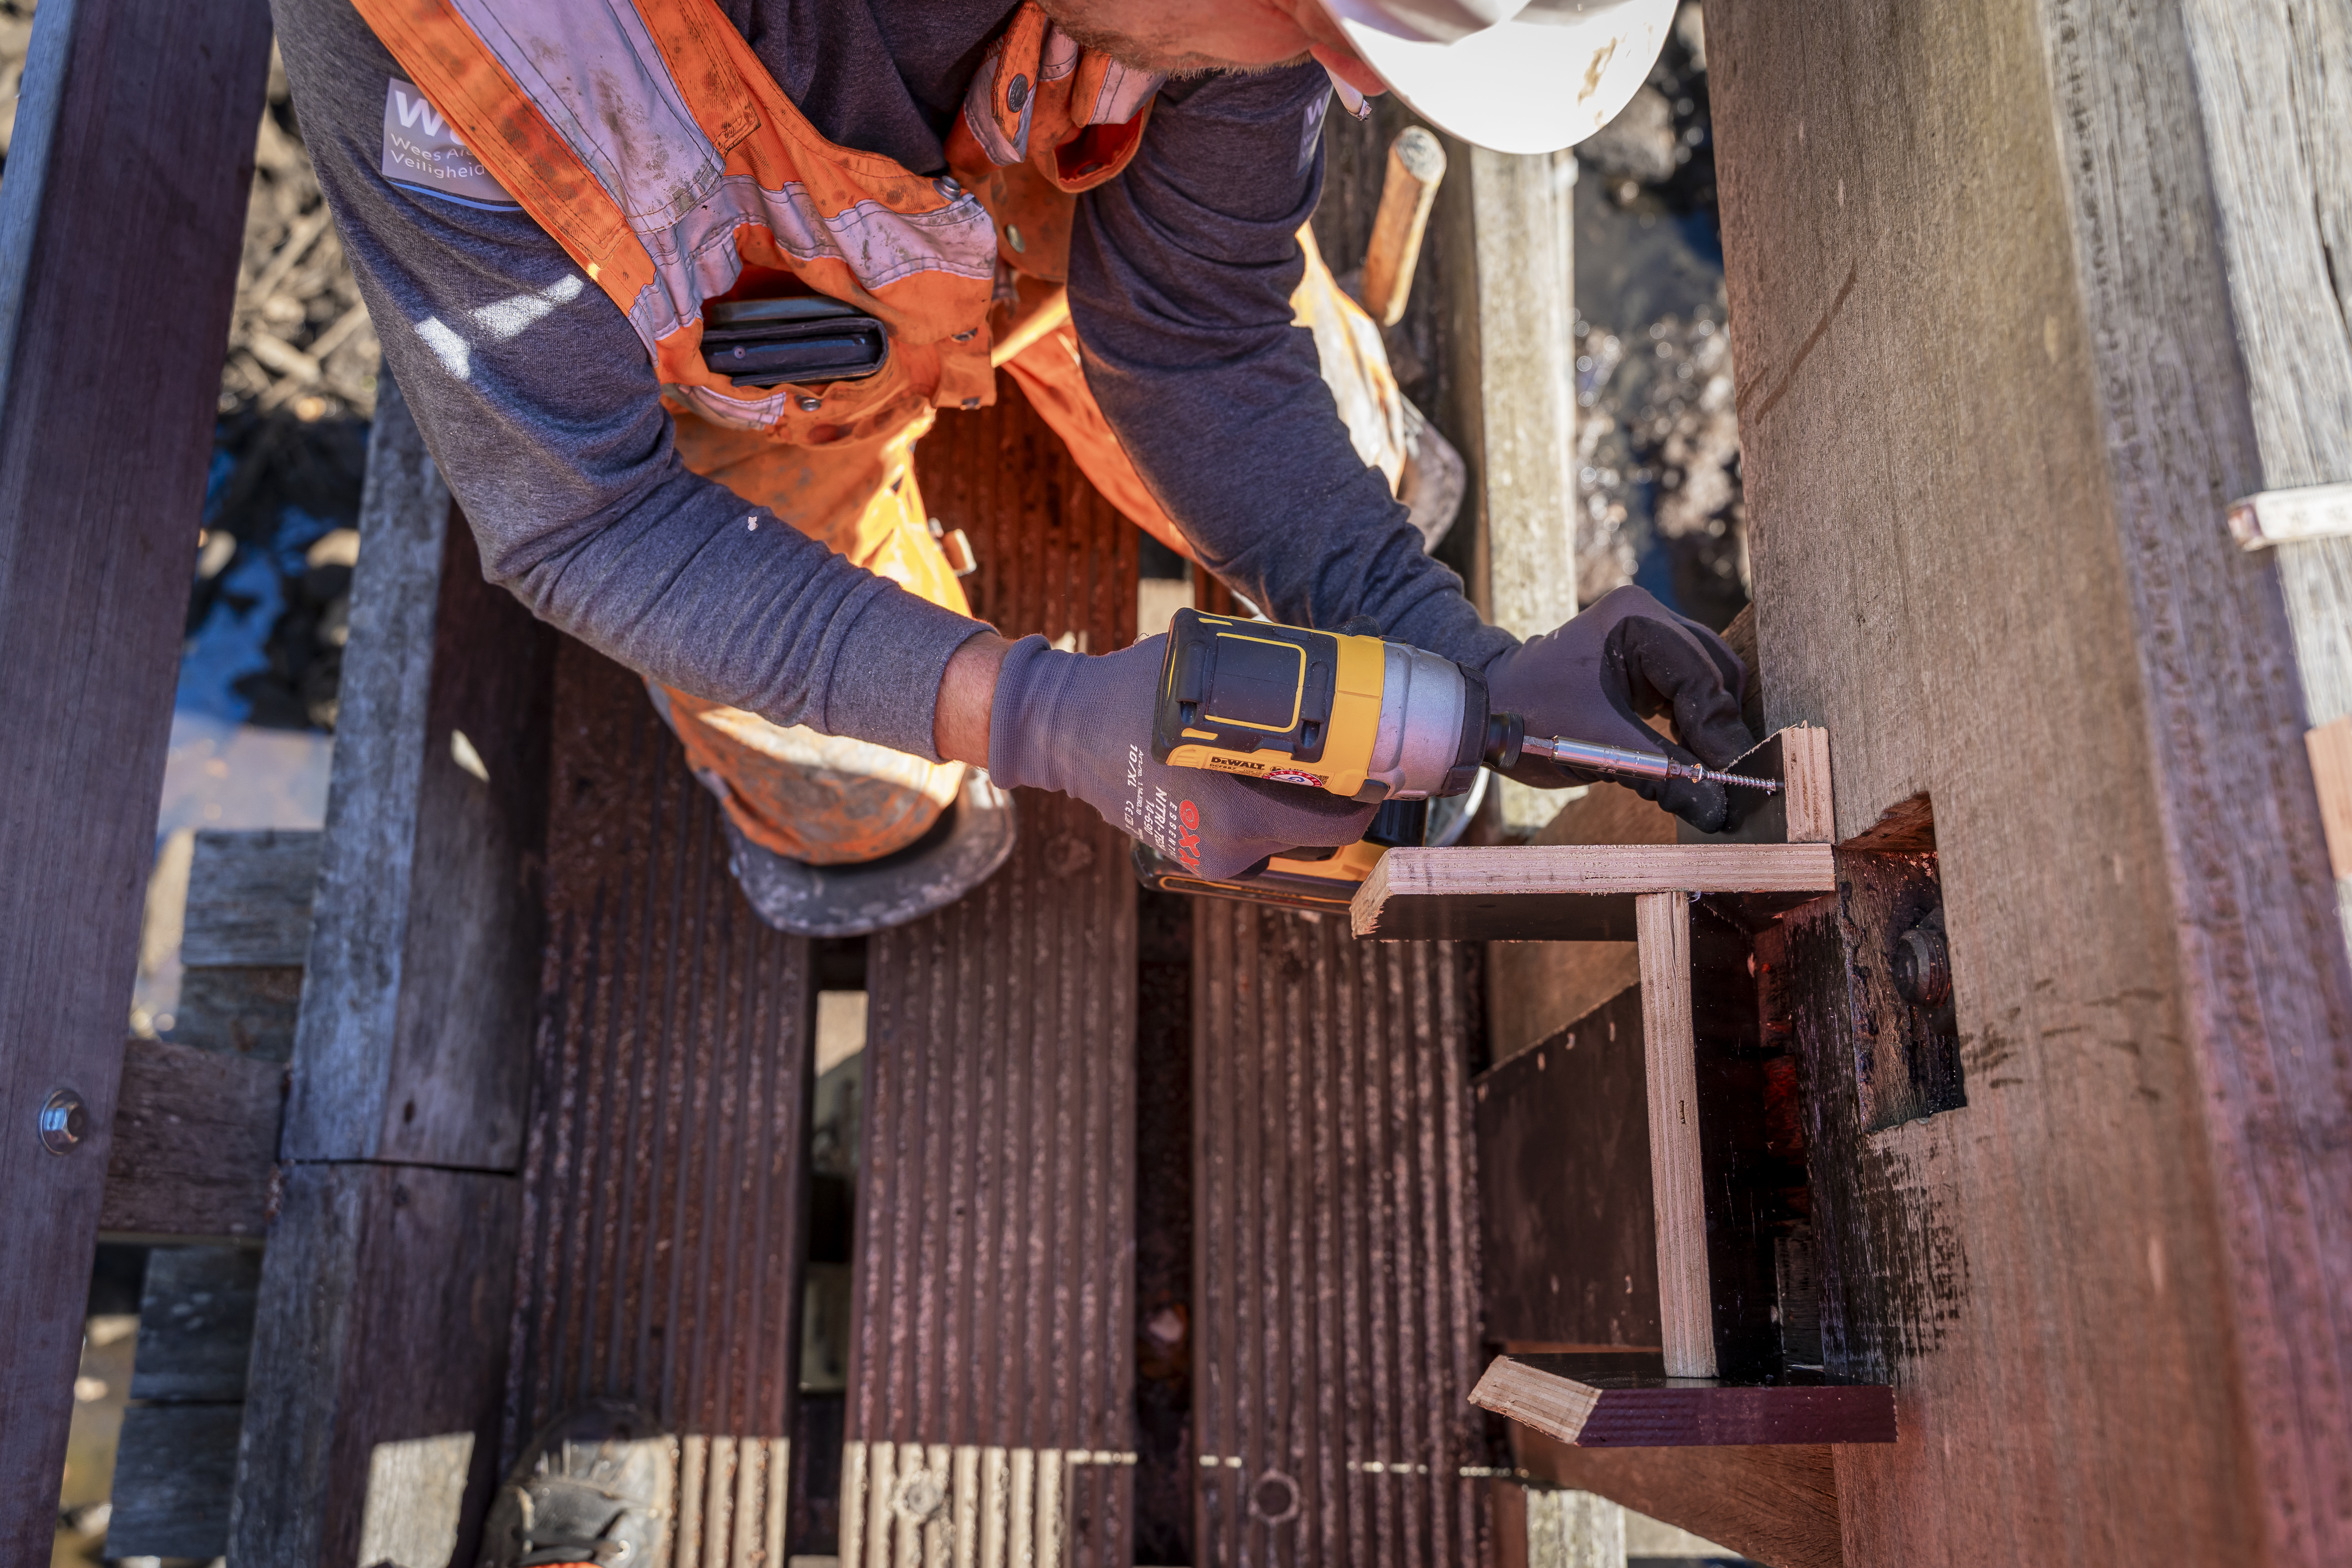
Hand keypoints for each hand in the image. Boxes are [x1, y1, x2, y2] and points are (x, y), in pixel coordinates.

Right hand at [987, 634, 1376, 879]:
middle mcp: (1226, 847)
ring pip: (1285, 837)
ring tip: (1300, 759)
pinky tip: (1258, 774)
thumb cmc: (1129, 694)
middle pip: (1316, 831)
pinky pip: (1251, 837)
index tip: (1377, 762)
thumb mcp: (1202, 668)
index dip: (1367, 790)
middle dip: (1334, 795)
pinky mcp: (1190, 853)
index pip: (1338, 820)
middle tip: (1343, 755)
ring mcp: (1206, 856)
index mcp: (1238, 812)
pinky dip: (1264, 811)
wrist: (1060, 731)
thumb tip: (1328, 648)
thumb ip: (1262, 666)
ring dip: (1299, 803)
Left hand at [1483, 585, 1756, 831]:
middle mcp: (1647, 616)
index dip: (1721, 731)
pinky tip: (1689, 757)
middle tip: (1725, 779)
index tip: (1734, 778)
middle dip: (1720, 727)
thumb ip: (1667, 774)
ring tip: (1707, 773)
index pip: (1701, 675)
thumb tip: (1719, 809)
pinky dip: (1694, 723)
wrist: (1488, 713)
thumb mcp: (1603, 749)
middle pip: (1715, 672)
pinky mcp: (1646, 661)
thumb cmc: (1532, 720)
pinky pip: (1689, 690)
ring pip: (1709, 681)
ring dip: (1709, 727)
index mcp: (1634, 618)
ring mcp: (1648, 635)